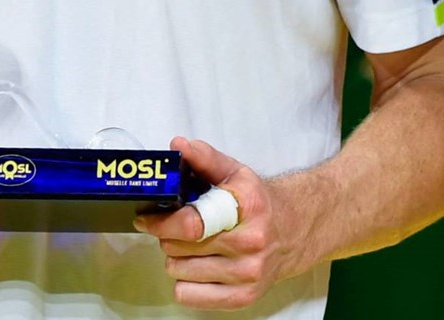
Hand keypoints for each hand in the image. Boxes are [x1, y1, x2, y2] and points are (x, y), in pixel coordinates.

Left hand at [136, 137, 300, 310]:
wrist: (296, 231)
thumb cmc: (260, 203)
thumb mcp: (237, 174)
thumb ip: (206, 159)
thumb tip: (178, 146)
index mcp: (247, 207)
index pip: (191, 223)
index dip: (161, 222)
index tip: (147, 218)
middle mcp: (250, 242)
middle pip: (178, 248)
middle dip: (169, 236)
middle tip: (179, 229)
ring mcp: (248, 274)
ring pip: (179, 272)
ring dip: (177, 259)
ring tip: (193, 248)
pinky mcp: (243, 297)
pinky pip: (188, 295)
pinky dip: (186, 282)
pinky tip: (200, 268)